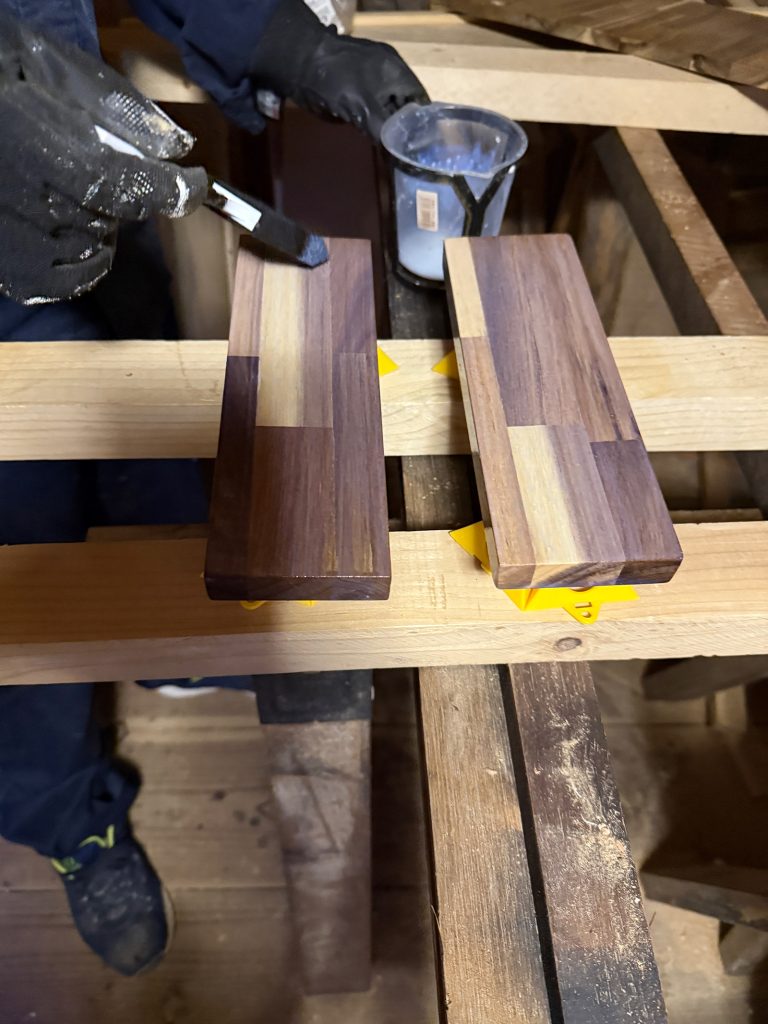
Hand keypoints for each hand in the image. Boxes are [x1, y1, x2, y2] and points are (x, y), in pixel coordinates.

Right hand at [0, 11, 206, 305]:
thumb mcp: (47, 65)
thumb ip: (116, 108)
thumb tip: (176, 147)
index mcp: (32, 148)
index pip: (123, 183)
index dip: (170, 187)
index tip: (196, 182)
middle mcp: (23, 203)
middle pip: (112, 216)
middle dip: (119, 192)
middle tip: (86, 160)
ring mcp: (15, 243)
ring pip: (95, 247)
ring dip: (97, 221)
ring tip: (60, 186)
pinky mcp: (10, 270)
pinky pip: (73, 279)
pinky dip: (83, 257)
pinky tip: (63, 225)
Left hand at [250, 0, 428, 139]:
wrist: (296, 61)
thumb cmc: (333, 81)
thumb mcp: (361, 108)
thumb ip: (382, 130)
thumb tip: (397, 154)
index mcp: (395, 70)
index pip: (419, 100)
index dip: (421, 123)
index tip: (420, 147)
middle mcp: (387, 71)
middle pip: (404, 103)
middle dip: (403, 126)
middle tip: (403, 152)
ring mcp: (369, 75)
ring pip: (386, 105)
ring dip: (386, 125)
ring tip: (389, 149)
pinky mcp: (353, 83)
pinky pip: (370, 104)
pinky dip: (372, 119)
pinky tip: (371, 135)